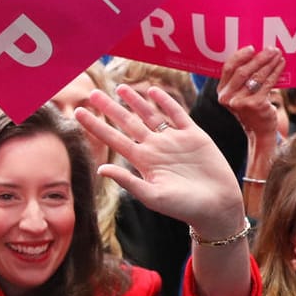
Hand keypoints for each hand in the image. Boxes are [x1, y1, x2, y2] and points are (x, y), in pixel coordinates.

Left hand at [74, 85, 245, 240]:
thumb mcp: (152, 196)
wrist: (217, 207)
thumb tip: (101, 169)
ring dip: (136, 101)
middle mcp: (155, 148)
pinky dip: (166, 102)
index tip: (78, 112)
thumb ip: (128, 181)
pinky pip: (178, 115)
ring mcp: (174, 140)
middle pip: (128, 123)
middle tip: (93, 93)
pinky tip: (154, 91)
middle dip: (111, 109)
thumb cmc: (184, 207)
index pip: (114, 139)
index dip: (96, 126)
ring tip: (120, 88)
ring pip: (151, 115)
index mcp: (143, 162)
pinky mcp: (194, 136)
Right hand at [216, 46, 287, 138]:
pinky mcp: (255, 104)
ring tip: (278, 55)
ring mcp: (241, 102)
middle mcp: (228, 97)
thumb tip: (255, 54)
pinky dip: (276, 73)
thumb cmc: (251, 108)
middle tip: (271, 49)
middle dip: (259, 58)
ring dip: (269, 63)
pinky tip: (281, 66)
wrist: (259, 130)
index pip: (228, 68)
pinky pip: (267, 83)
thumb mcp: (239, 95)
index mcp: (221, 92)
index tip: (252, 48)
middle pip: (243, 71)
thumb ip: (240, 80)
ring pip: (256, 76)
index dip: (240, 56)